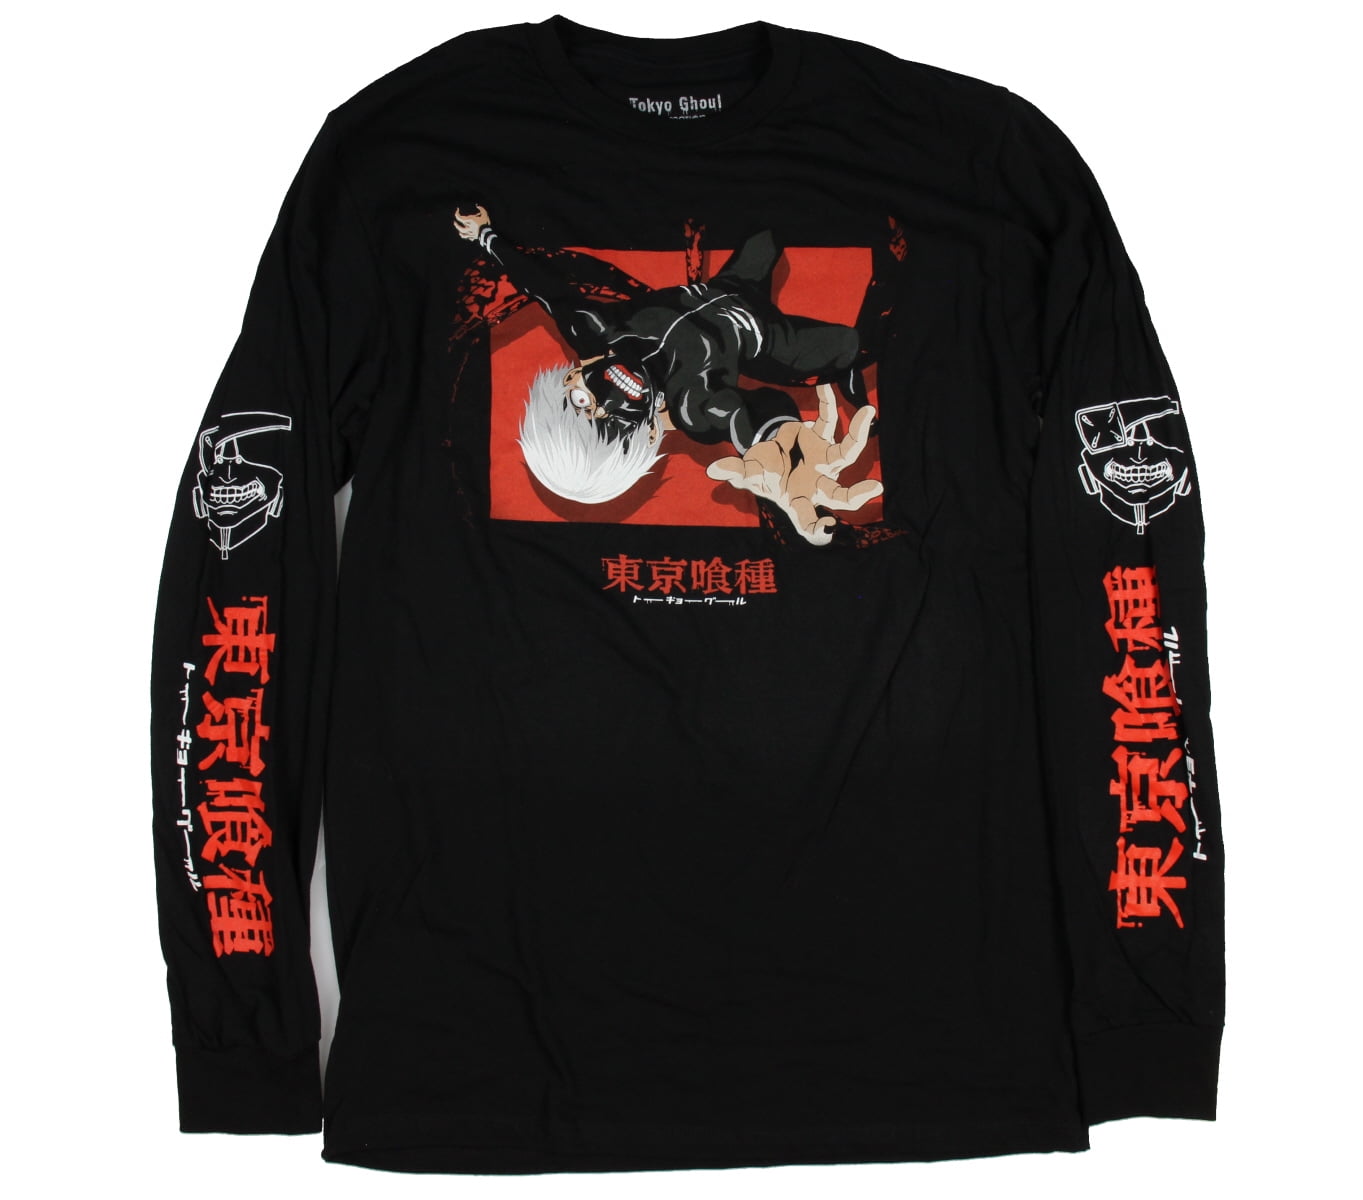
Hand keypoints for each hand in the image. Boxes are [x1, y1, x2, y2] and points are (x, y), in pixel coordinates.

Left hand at [453, 204, 490, 239]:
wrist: (486, 233)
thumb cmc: (485, 223)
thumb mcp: (484, 214)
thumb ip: (482, 209)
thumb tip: (478, 206)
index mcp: (469, 221)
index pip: (460, 217)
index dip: (456, 213)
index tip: (457, 209)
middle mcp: (468, 227)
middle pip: (460, 226)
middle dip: (456, 224)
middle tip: (454, 222)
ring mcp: (470, 232)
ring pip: (462, 232)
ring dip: (459, 231)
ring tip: (458, 232)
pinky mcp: (473, 236)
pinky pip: (467, 236)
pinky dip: (464, 236)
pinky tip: (462, 235)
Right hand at [706, 385, 881, 546]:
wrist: (770, 457)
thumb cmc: (763, 474)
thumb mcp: (748, 475)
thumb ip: (735, 472)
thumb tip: (714, 470)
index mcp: (798, 499)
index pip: (808, 519)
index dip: (817, 528)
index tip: (828, 529)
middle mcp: (817, 483)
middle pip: (839, 494)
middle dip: (856, 494)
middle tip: (875, 487)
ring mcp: (823, 460)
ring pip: (847, 452)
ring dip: (858, 432)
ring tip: (867, 410)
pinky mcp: (821, 439)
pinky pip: (828, 420)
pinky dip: (827, 403)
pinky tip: (825, 386)